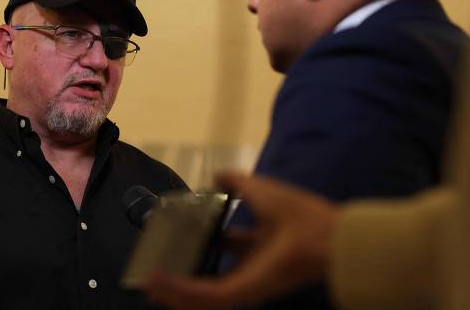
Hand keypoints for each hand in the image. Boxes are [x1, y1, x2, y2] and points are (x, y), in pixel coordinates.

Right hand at [144, 173, 339, 309]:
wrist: (320, 237)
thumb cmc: (293, 212)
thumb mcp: (256, 188)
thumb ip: (234, 181)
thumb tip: (214, 175)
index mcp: (258, 244)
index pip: (223, 247)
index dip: (200, 244)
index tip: (177, 240)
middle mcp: (250, 267)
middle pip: (209, 274)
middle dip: (182, 276)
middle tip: (157, 273)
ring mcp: (244, 283)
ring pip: (200, 294)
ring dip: (173, 290)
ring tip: (150, 285)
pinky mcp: (240, 292)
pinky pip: (203, 295)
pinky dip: (178, 290)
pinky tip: (157, 283)